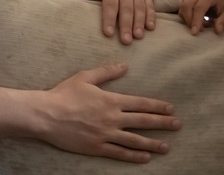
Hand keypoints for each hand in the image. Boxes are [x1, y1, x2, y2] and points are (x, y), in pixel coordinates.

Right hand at [37, 64, 180, 162]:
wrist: (46, 115)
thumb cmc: (64, 94)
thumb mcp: (85, 77)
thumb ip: (107, 72)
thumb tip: (125, 66)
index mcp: (111, 100)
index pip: (141, 103)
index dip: (158, 106)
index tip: (171, 109)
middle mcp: (112, 118)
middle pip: (143, 121)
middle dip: (163, 124)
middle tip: (178, 125)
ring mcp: (105, 134)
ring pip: (135, 140)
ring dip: (153, 143)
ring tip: (167, 147)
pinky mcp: (96, 147)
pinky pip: (119, 153)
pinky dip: (134, 156)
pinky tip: (146, 158)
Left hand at [55, 0, 154, 44]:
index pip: (110, 5)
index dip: (109, 19)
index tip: (108, 33)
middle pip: (126, 9)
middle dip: (126, 25)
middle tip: (126, 41)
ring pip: (139, 8)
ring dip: (139, 23)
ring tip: (138, 37)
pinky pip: (150, 5)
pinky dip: (151, 16)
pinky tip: (150, 28)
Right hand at [179, 0, 223, 34]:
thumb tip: (217, 30)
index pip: (199, 8)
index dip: (196, 21)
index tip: (195, 32)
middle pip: (186, 6)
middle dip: (189, 21)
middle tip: (198, 31)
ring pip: (182, 8)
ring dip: (188, 19)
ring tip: (202, 25)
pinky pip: (182, 8)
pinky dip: (187, 17)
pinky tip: (198, 21)